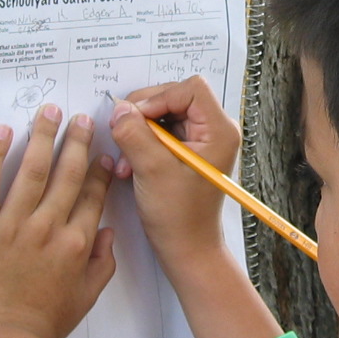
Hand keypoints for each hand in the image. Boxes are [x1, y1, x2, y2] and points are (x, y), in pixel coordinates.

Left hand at [0, 104, 116, 337]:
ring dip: (42, 137)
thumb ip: (101, 266)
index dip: (99, 170)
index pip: (92, 196)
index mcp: (75, 245)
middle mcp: (47, 228)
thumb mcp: (84, 300)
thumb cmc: (39, 329)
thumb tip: (106, 235)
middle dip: (76, 142)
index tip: (103, 151)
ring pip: (31, 170)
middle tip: (80, 118)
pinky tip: (2, 132)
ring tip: (49, 112)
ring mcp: (11, 226)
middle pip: (67, 174)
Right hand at [108, 76, 239, 270]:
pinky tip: (129, 166)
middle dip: (144, 116)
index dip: (159, 97)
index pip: (190, 88)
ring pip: (163, 114)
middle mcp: (214, 130)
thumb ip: (135, 134)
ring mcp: (201, 140)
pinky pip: (161, 132)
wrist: (187, 249)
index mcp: (219, 131)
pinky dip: (142, 143)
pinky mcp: (187, 151)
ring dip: (139, 132)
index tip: (136, 118)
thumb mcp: (152, 171)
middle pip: (174, 97)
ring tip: (125, 160)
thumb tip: (118, 109)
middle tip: (122, 135)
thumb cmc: (179, 216)